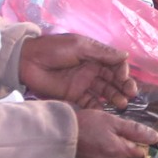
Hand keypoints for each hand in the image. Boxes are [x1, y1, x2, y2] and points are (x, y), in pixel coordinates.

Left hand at [18, 33, 135, 109]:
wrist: (27, 61)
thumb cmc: (53, 49)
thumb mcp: (79, 46)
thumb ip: (102, 53)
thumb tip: (126, 55)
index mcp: (95, 55)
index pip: (116, 64)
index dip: (123, 71)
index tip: (124, 78)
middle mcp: (92, 70)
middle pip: (113, 79)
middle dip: (123, 86)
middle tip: (130, 95)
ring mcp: (84, 84)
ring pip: (105, 92)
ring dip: (115, 97)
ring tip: (122, 104)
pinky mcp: (74, 96)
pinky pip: (90, 103)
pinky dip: (99, 108)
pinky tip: (106, 111)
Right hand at [73, 110, 157, 157]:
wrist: (59, 137)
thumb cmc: (87, 125)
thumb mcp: (113, 122)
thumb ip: (135, 130)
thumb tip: (157, 138)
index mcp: (122, 154)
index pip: (142, 153)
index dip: (139, 143)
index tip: (130, 133)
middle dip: (125, 147)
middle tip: (112, 132)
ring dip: (113, 152)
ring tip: (101, 138)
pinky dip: (102, 156)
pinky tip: (94, 147)